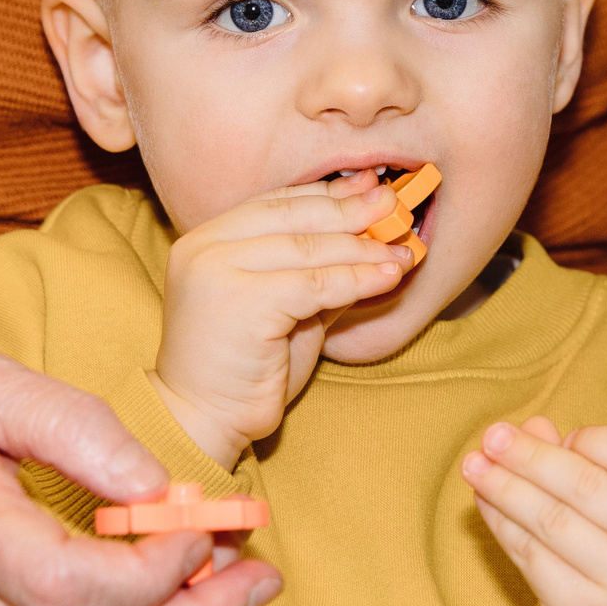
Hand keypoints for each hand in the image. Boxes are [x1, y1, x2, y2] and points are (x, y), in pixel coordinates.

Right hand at [152, 173, 411, 464]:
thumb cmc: (246, 369)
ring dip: (363, 247)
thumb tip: (374, 238)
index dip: (327, 193)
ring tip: (403, 249)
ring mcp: (217, 271)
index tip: (368, 185)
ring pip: (308, 248)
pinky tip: (389, 276)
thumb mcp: (286, 308)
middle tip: (394, 205)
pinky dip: (358, 278)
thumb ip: (317, 273)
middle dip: (350, 210)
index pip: (274, 202)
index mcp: (205, 240)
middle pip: (293, 215)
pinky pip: (315, 284)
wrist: (203, 420)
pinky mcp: (241, 301)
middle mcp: (205, 248)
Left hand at [460, 416, 606, 605]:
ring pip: (549, 520)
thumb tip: (531, 429)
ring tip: (474, 464)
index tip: (565, 437)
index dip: (593, 439)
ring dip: (503, 487)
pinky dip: (501, 522)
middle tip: (493, 436)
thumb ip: (594, 460)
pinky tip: (485, 501)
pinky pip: (529, 554)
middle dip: (530, 456)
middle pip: (585, 486)